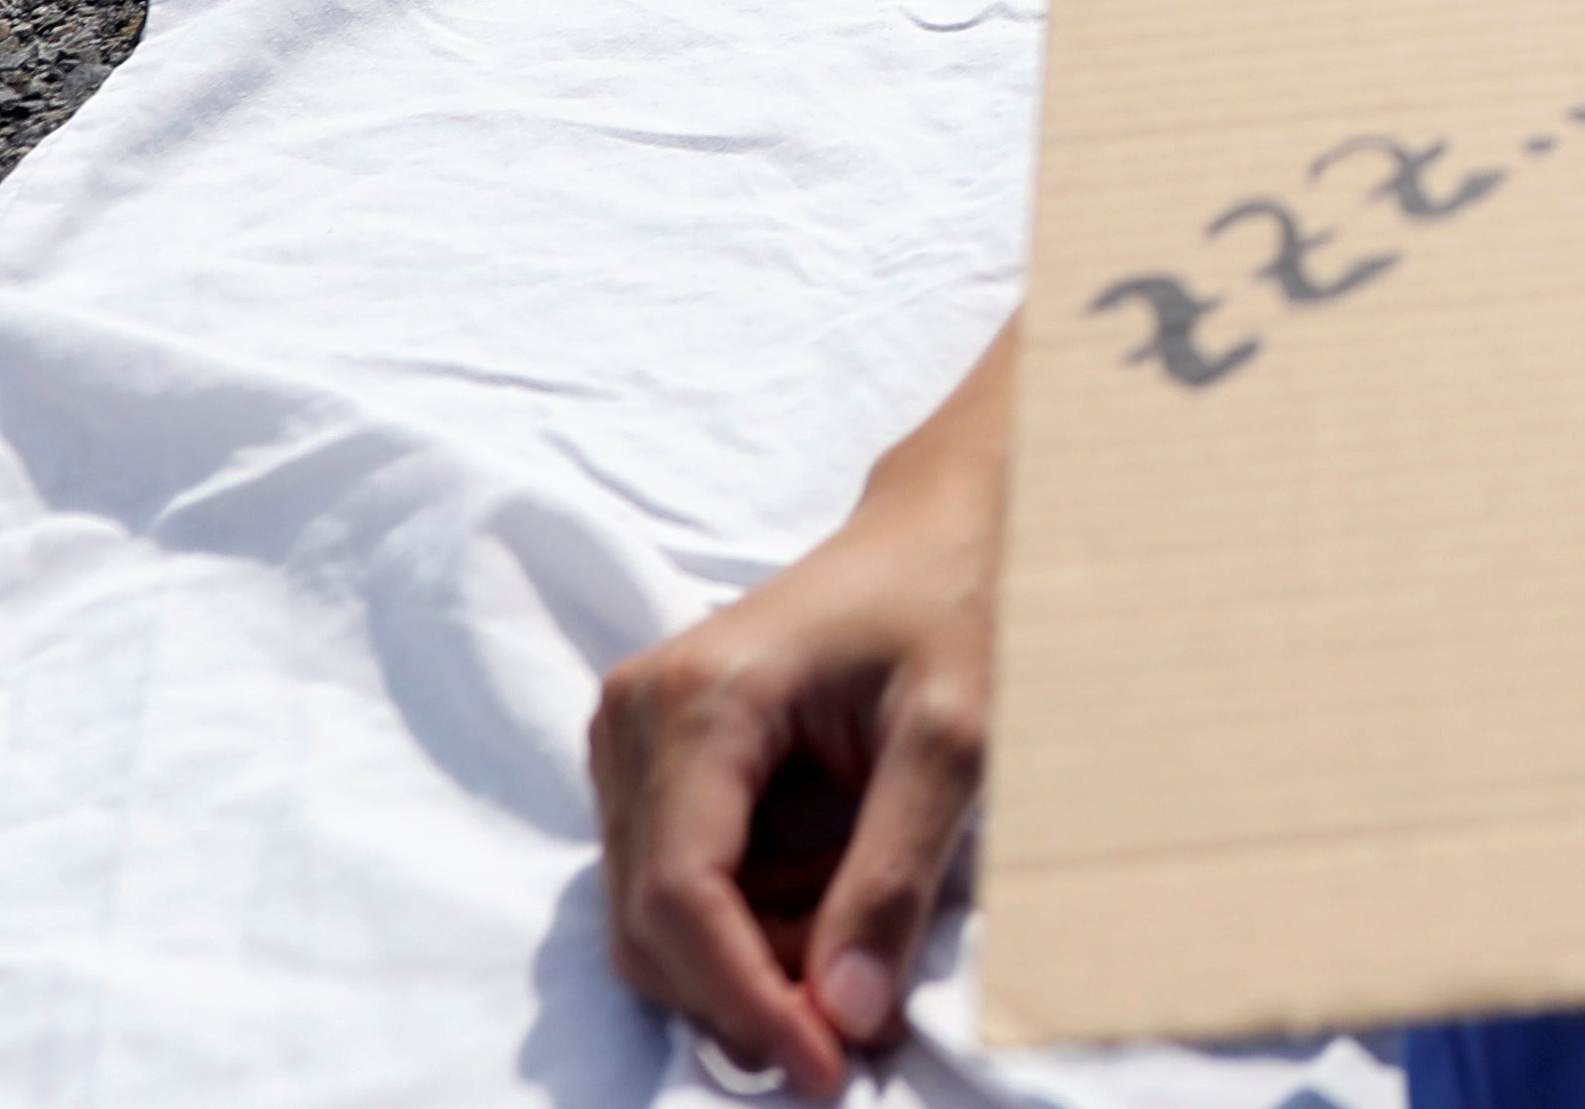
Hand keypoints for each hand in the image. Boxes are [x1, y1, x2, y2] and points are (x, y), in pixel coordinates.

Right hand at [593, 359, 1011, 1104]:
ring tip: (859, 918)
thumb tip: (845, 1015)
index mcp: (698, 700)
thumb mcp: (955, 741)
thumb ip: (894, 879)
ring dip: (751, 957)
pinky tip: (825, 883)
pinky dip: (746, 919)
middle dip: (749, 990)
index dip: (746, 1002)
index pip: (683, 900)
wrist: (942, 529)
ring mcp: (628, 738)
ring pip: (651, 919)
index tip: (828, 1068)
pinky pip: (670, 885)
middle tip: (859, 1013)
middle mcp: (634, 718)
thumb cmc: (957, 610)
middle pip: (651, 924)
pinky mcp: (646, 760)